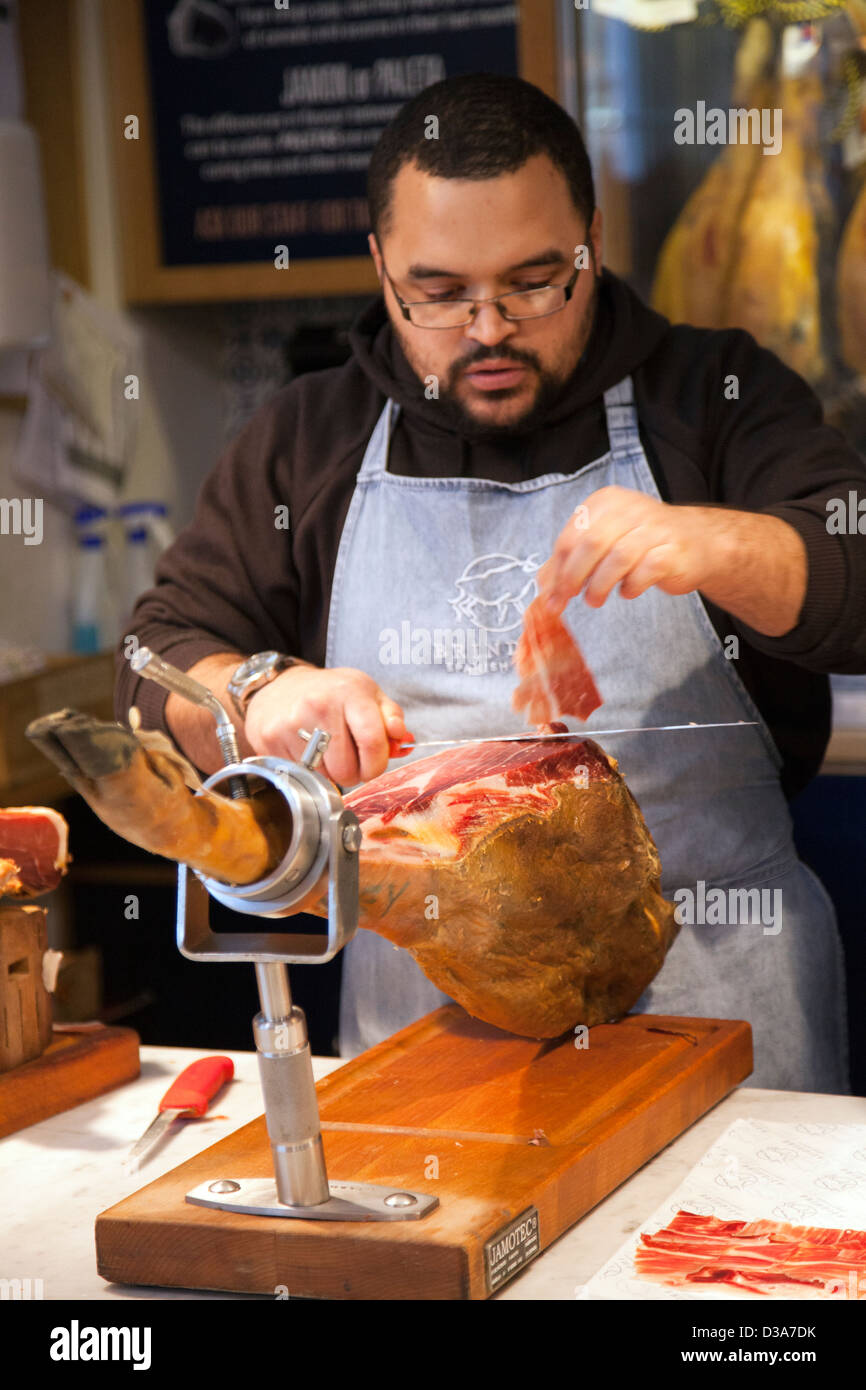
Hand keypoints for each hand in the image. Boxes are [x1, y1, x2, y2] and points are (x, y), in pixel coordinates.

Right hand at [243, 664, 412, 785]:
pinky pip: (301, 775)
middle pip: (348, 769)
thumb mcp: (367, 693)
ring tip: (326, 751)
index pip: (372, 742)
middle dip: (354, 771)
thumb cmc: (330, 693)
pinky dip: (309, 771)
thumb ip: (391, 717)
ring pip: (324, 777)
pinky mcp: (271, 740)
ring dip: (331, 773)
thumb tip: (402, 740)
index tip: (375, 764)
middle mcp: (318, 706)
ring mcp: (291, 724)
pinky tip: (307, 751)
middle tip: (348, 756)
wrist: (279, 687)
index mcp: (349, 693)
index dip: (378, 763)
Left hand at [541, 486, 719, 614]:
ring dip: (599, 586)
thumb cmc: (642, 543)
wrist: (697, 542)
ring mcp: (654, 528)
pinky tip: (627, 591)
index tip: (552, 595)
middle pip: (590, 545)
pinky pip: (644, 572)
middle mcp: (630, 508)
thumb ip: (571, 561)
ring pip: (616, 558)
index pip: (571, 536)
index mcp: (606, 502)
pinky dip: (630, 587)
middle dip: (573, 578)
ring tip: (594, 600)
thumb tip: (544, 588)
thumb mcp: (603, 543)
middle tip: (568, 600)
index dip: (558, 569)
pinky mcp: (672, 550)